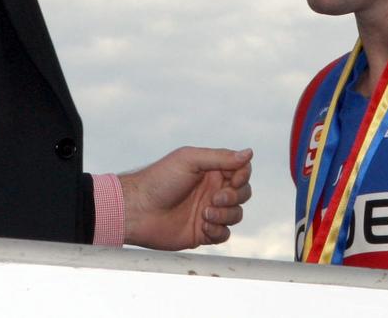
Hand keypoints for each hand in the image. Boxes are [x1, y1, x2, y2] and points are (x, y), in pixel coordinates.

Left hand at [118, 145, 252, 249]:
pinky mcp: (203, 232)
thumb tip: (249, 152)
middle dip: (234, 196)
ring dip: (225, 214)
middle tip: (215, 198)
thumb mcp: (190, 160)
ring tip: (204, 213)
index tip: (233, 179)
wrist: (137, 210)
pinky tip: (203, 225)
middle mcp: (212, 189)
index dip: (243, 175)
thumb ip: (221, 157)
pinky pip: (225, 234)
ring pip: (236, 214)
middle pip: (243, 193)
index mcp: (210, 169)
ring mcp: (209, 210)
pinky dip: (218, 230)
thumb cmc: (160, 179)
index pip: (241, 170)